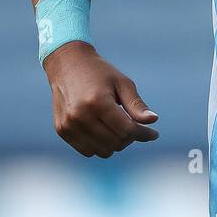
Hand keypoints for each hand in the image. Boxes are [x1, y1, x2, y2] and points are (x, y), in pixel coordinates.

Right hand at [43, 41, 159, 158]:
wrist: (67, 65)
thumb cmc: (99, 72)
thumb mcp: (122, 83)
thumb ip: (136, 104)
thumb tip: (153, 120)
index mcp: (98, 102)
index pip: (127, 130)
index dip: (143, 134)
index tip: (154, 134)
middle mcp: (81, 116)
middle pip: (116, 143)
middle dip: (130, 137)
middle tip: (134, 125)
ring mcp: (69, 125)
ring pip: (103, 151)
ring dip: (116, 144)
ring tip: (118, 127)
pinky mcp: (62, 130)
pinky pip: (88, 151)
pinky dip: (100, 146)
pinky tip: (104, 130)